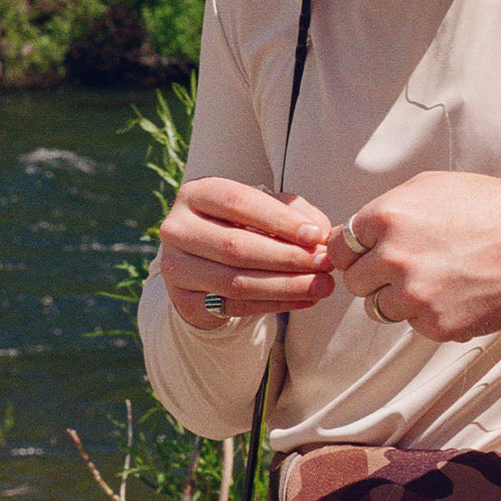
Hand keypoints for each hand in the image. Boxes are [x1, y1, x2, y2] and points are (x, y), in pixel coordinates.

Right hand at [158, 178, 335, 329]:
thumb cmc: (242, 226)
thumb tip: (321, 233)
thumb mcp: (265, 210)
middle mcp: (177, 228)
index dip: (279, 220)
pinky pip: (234, 306)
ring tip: (321, 285)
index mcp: (196, 193)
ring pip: (236, 281)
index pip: (239, 202)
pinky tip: (304, 300)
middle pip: (237, 246)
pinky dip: (274, 304)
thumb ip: (294, 213)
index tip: (316, 235)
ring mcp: (175, 267)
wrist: (204, 264)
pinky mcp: (183, 301)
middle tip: (325, 263)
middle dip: (288, 257)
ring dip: (286, 285)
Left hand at [326, 171, 500, 341]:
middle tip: (407, 265)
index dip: (354, 251)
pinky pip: (412, 325)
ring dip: (396, 298)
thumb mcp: (430, 187)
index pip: (339, 247)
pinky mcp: (434, 325)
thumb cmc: (487, 209)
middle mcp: (394, 258)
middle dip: (374, 275)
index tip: (369, 253)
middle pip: (354, 281)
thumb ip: (386, 211)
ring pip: (377, 308)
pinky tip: (453, 293)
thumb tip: (357, 234)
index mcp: (387, 218)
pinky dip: (427, 313)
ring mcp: (414, 296)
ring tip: (431, 280)